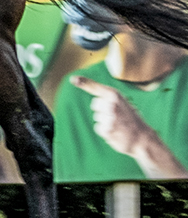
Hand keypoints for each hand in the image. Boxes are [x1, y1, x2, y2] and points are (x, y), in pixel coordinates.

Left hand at [72, 75, 187, 177]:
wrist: (143, 138)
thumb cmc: (130, 118)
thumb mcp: (122, 102)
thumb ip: (106, 95)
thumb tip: (82, 84)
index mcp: (116, 96)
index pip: (96, 87)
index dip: (84, 82)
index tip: (73, 79)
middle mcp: (112, 105)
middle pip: (95, 105)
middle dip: (103, 110)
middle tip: (117, 116)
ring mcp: (109, 117)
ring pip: (97, 117)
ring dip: (105, 121)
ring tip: (118, 124)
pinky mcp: (106, 129)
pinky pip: (98, 127)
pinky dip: (105, 131)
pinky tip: (116, 131)